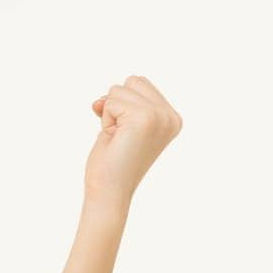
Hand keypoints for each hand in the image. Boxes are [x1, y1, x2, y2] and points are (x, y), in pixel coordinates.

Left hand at [86, 75, 182, 209]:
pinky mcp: (144, 119)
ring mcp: (160, 117)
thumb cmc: (112, 163)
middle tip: (120, 136)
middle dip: (116, 106)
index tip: (125, 132)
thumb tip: (100, 99)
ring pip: (119, 89)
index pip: (139, 83)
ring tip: (118, 139)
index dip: (122, 104)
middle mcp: (171, 117)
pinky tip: (114, 139)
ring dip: (110, 114)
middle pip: (132, 81)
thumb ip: (121, 104)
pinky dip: (106, 120)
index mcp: (172, 118)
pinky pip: (110, 101)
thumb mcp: (121, 125)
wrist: (109, 191)